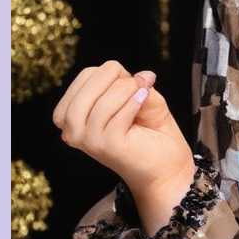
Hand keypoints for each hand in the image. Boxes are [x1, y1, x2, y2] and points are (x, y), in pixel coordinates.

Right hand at [52, 61, 197, 217]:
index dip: (111, 73)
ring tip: (143, 94)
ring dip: (126, 91)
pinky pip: (118, 115)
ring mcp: (87, 141)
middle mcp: (73, 130)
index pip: (85, 76)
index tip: (127, 88)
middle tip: (138, 87)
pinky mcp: (105, 148)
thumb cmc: (150, 130)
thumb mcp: (138, 95)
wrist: (166, 165)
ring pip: (101, 102)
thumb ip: (130, 81)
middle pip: (87, 83)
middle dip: (117, 78)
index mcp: (72, 115)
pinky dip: (135, 103)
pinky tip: (144, 102)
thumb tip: (139, 76)